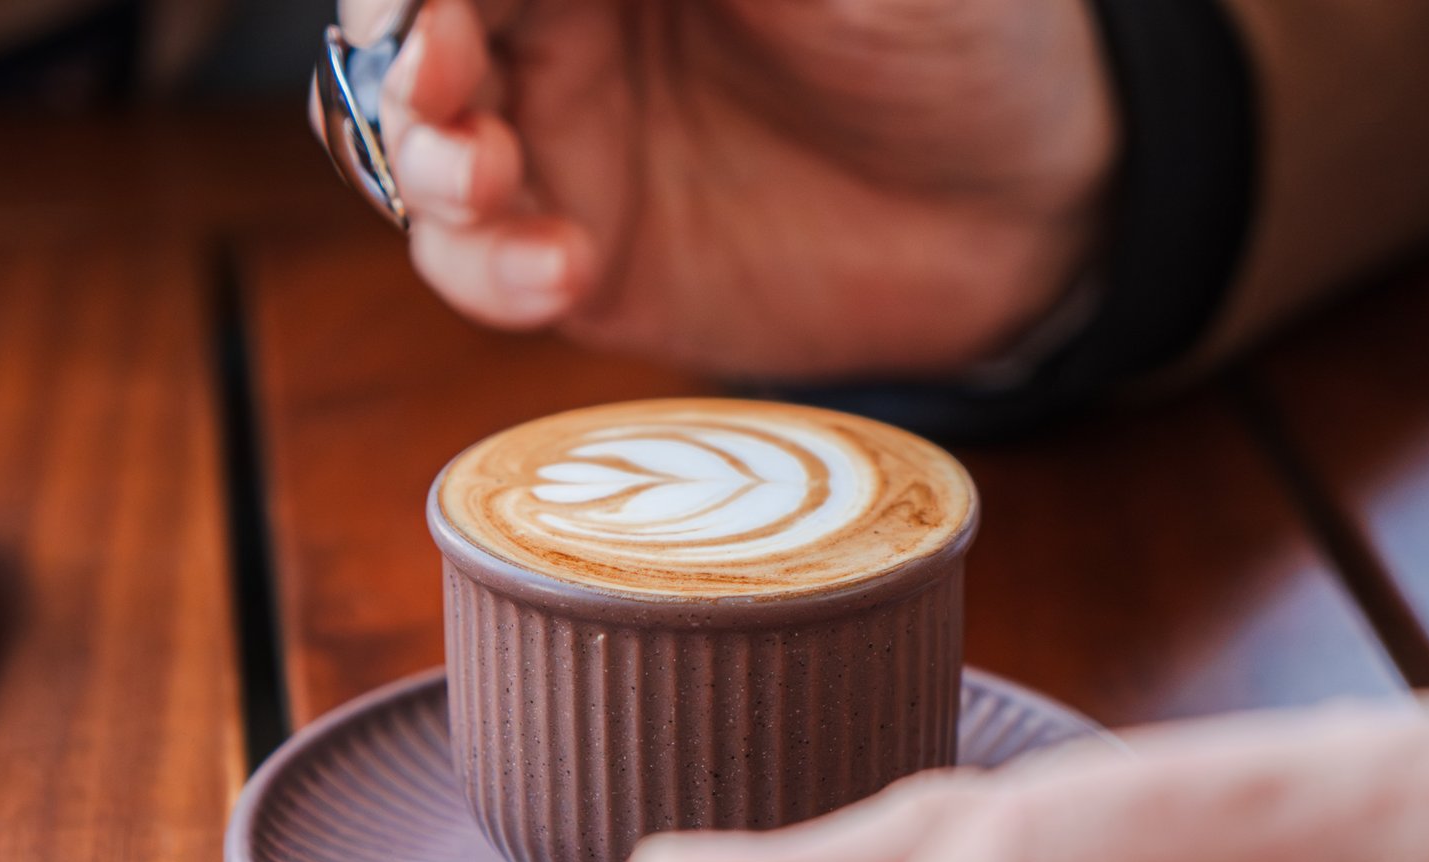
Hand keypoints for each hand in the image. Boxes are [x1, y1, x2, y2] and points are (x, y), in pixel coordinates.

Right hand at [329, 0, 1115, 379]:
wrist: (1024, 209)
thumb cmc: (957, 33)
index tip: (444, 6)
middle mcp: (567, 26)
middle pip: (413, 27)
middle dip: (404, 48)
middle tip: (438, 76)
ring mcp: (567, 148)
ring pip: (417, 145)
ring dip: (422, 159)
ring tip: (483, 176)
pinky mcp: (586, 262)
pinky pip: (484, 266)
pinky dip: (488, 269)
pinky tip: (557, 269)